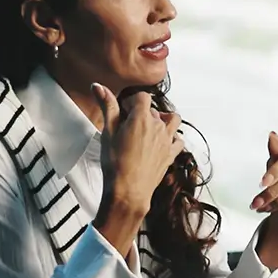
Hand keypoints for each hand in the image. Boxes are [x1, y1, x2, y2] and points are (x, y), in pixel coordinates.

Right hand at [93, 84, 183, 254]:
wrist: (128, 192)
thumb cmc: (115, 164)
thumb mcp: (107, 132)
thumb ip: (107, 106)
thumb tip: (98, 86)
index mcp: (142, 118)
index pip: (141, 97)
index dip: (130, 102)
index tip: (122, 112)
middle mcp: (158, 126)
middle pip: (153, 109)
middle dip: (141, 113)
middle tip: (127, 126)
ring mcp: (167, 140)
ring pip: (172, 120)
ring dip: (162, 120)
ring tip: (148, 128)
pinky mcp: (171, 154)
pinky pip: (178, 139)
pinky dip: (172, 137)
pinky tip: (161, 142)